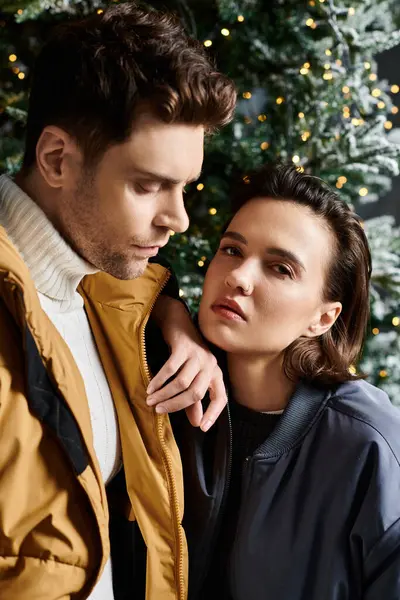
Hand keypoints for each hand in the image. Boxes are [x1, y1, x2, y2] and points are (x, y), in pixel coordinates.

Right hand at [146, 296, 226, 430]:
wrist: (178, 322)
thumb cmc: (186, 354)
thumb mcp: (193, 376)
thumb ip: (195, 401)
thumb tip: (197, 423)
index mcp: (216, 374)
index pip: (221, 398)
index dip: (213, 414)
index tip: (202, 428)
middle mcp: (210, 365)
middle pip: (196, 393)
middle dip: (175, 405)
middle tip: (158, 410)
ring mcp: (198, 355)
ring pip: (181, 383)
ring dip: (164, 394)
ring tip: (151, 400)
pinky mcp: (184, 347)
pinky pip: (171, 369)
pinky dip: (159, 380)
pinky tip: (150, 387)